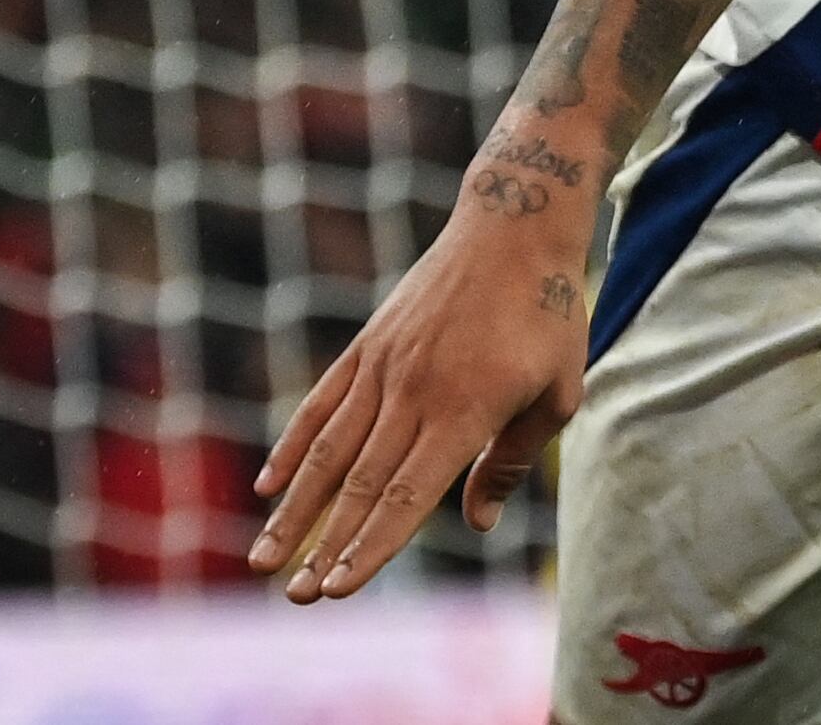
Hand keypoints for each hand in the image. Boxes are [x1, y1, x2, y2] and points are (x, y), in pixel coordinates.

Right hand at [248, 195, 589, 601]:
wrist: (516, 222)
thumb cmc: (550, 314)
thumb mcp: (557, 392)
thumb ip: (513, 461)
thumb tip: (478, 523)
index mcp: (465, 412)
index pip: (407, 496)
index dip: (371, 547)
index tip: (338, 590)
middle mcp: (415, 392)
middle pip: (360, 485)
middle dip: (324, 547)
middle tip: (294, 598)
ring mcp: (384, 365)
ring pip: (329, 450)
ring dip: (295, 510)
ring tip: (263, 560)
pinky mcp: (368, 343)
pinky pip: (323, 403)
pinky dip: (293, 445)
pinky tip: (269, 486)